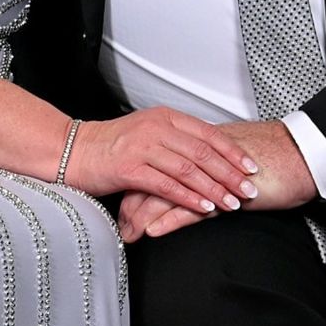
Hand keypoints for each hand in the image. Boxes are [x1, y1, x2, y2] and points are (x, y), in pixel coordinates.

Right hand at [68, 108, 261, 215]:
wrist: (73, 151)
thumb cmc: (112, 146)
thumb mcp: (149, 133)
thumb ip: (177, 140)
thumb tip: (211, 155)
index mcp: (165, 117)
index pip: (208, 133)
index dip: (233, 151)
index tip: (252, 167)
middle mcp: (156, 128)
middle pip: (203, 152)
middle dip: (231, 173)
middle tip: (250, 189)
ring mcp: (142, 147)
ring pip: (189, 169)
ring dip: (215, 188)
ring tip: (232, 203)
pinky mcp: (129, 169)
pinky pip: (167, 185)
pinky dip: (189, 198)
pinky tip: (204, 208)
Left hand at [116, 120, 317, 240]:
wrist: (303, 156)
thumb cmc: (275, 159)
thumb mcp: (235, 163)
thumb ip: (213, 169)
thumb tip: (198, 179)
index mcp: (200, 148)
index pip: (158, 163)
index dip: (139, 183)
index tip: (124, 202)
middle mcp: (200, 158)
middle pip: (155, 178)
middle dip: (133, 204)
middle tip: (119, 225)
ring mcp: (211, 176)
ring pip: (167, 194)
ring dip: (144, 216)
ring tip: (130, 234)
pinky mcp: (226, 194)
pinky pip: (191, 208)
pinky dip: (169, 220)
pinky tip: (155, 231)